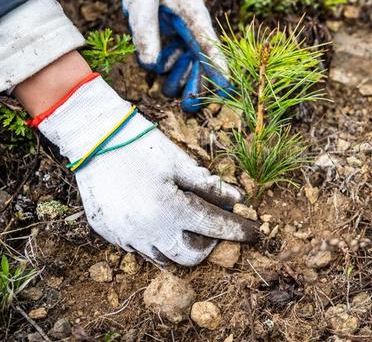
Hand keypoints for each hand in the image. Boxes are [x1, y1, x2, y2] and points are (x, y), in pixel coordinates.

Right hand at [31, 72, 256, 265]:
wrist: (92, 137)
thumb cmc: (141, 145)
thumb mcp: (181, 163)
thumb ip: (211, 186)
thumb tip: (238, 200)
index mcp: (171, 210)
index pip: (216, 228)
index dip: (239, 230)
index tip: (254, 232)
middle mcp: (148, 231)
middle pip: (189, 257)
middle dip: (207, 245)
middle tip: (210, 225)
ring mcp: (126, 236)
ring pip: (162, 258)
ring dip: (179, 244)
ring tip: (183, 221)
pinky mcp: (109, 233)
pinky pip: (139, 248)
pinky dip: (154, 239)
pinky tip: (155, 217)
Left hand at [110, 0, 228, 111]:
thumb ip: (146, 30)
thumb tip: (150, 66)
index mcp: (194, 14)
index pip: (210, 47)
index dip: (219, 71)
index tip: (226, 92)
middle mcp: (190, 22)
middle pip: (200, 60)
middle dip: (197, 84)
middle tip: (190, 108)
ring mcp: (178, 25)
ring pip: (184, 59)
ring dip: (177, 77)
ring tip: (167, 92)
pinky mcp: (165, 26)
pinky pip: (167, 51)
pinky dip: (162, 63)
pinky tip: (154, 71)